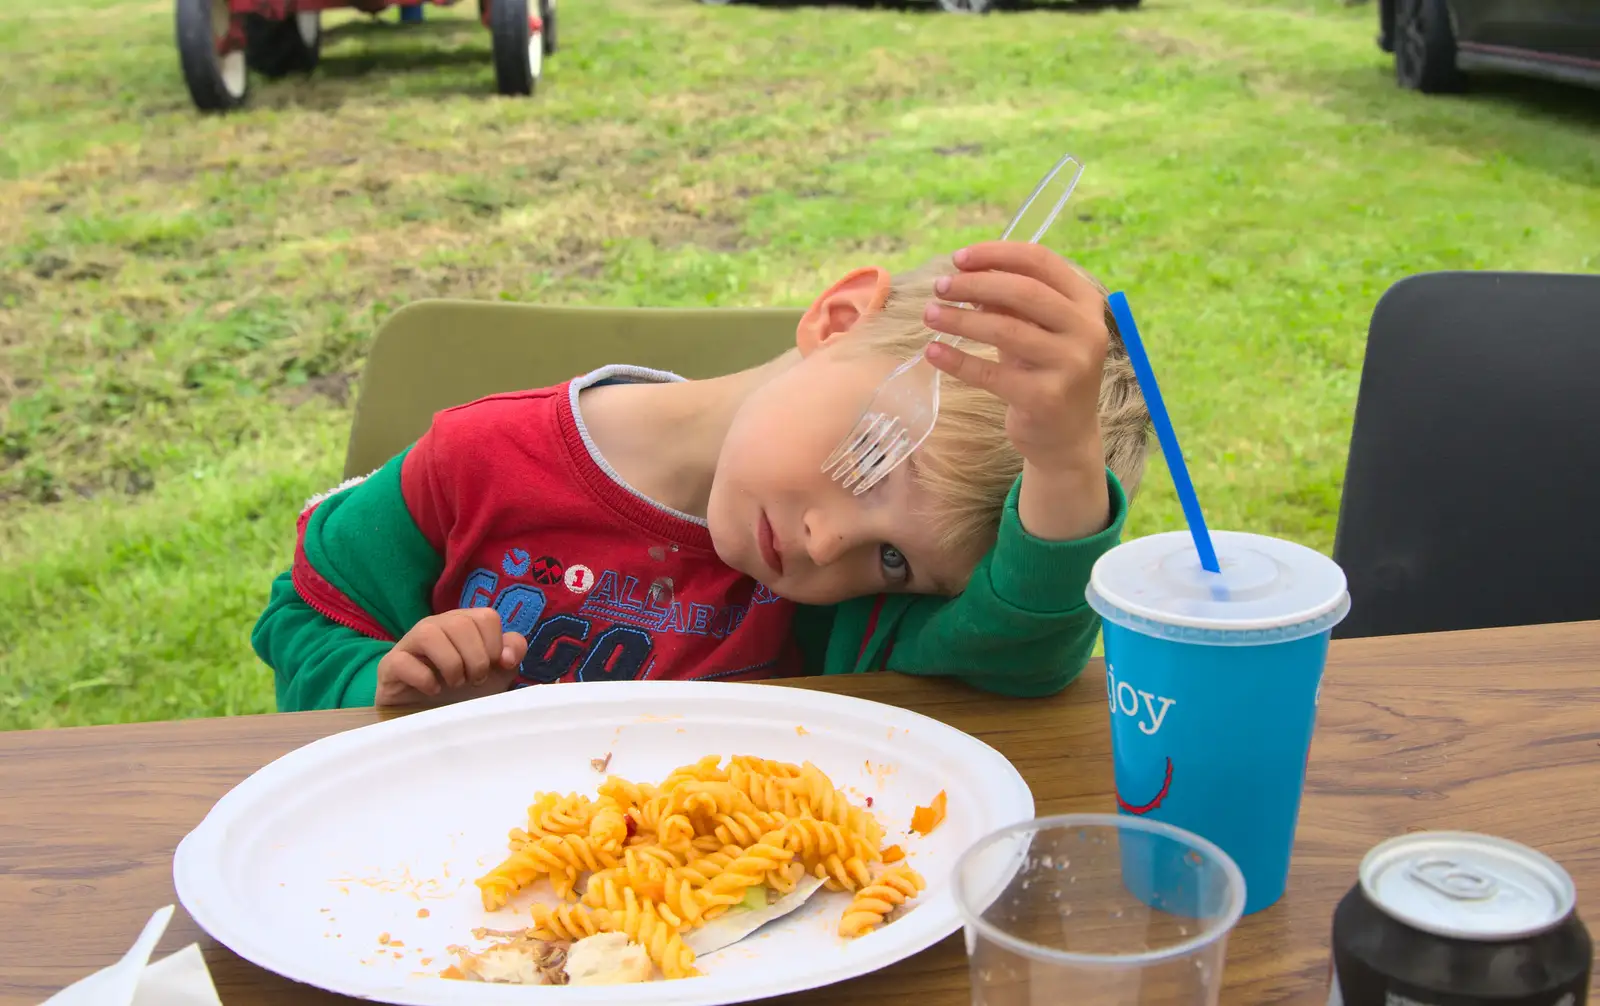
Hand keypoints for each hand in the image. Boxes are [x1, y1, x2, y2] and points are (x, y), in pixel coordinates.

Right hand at [376, 608, 529, 706]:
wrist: (427, 716)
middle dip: (476, 659)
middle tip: (473, 680)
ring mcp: (410, 643)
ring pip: (429, 634)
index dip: (495, 646)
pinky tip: (433, 690)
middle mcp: (436, 626)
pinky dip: (423, 678)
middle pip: (461, 623)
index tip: (493, 669)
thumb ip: (512, 652)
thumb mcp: (496, 672)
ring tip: (454, 683)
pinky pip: (403, 661)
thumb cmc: (463, 690)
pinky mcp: (390, 665)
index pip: (486, 617)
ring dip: (451, 664)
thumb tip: (507, 655)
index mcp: (463, 623)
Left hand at [922, 241, 1111, 539]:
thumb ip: (1009, 301)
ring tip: (930, 314)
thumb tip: (965, 273)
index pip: (1040, 261)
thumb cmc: (1045, 370)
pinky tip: (932, 351)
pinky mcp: (1046, 398)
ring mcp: (1070, 365)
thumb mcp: (1034, 329)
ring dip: (961, 319)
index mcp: (1086, 303)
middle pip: (1023, 291)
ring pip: (1005, 330)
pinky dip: (957, 360)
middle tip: (940, 287)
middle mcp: (1086, 330)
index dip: (996, 254)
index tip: (958, 258)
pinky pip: (990, 373)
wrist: (1066, 434)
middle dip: (974, 284)